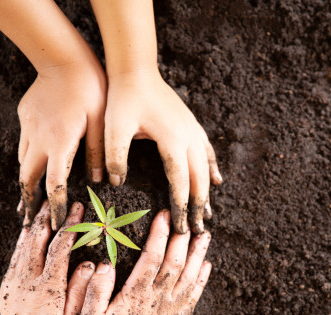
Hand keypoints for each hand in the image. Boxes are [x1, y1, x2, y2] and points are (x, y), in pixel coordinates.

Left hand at [0, 201, 94, 314]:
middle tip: (56, 202)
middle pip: (39, 241)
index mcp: (49, 286)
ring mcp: (16, 284)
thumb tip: (90, 264)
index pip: (60, 247)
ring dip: (33, 227)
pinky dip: (20, 245)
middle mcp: (30, 280)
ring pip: (24, 248)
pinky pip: (13, 260)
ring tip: (40, 211)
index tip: (78, 209)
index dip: (70, 225)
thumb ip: (79, 291)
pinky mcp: (7, 291)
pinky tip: (24, 237)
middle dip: (49, 219)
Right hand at [17, 59, 105, 229]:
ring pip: (23, 162)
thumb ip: (99, 152)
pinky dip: (28, 160)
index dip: (54, 207)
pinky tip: (33, 165)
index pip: (55, 184)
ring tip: (27, 203)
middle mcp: (39, 140)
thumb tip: (101, 180)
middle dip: (28, 203)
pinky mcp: (25, 117)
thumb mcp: (101, 123)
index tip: (54, 224)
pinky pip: (24, 144)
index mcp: (60, 144)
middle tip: (29, 223)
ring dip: (25, 184)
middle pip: (28, 179)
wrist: (63, 57)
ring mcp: (29, 128)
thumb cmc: (90, 89)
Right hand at [79, 210, 211, 314]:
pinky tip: (206, 266)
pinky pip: (195, 297)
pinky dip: (202, 280)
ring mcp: (171, 311)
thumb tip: (103, 264)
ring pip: (190, 276)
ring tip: (205, 235)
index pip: (152, 257)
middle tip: (189, 218)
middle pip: (176, 262)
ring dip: (198, 254)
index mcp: (135, 295)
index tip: (164, 216)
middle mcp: (158, 300)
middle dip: (183, 237)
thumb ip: (96, 290)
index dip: (160, 234)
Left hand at [102, 67, 221, 234]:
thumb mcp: (113, 128)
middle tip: (198, 230)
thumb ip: (115, 156)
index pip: (180, 182)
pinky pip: (207, 151)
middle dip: (198, 206)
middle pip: (198, 180)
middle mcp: (188, 137)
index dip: (181, 206)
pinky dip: (212, 168)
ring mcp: (192, 130)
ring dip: (207, 192)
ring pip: (206, 168)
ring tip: (208, 213)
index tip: (182, 227)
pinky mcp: (190, 124)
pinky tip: (216, 180)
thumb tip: (117, 182)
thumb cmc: (123, 98)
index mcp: (172, 141)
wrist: (136, 69)